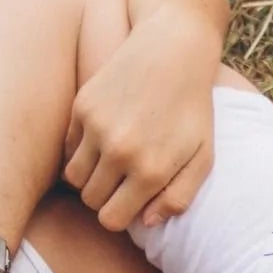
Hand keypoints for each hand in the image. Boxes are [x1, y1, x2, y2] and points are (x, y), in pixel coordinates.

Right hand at [62, 6, 222, 230]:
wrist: (173, 50)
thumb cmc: (192, 110)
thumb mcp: (202, 157)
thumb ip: (178, 197)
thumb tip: (147, 222)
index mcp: (150, 170)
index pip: (112, 219)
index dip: (118, 217)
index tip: (127, 204)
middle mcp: (119, 151)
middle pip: (91, 200)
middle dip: (104, 199)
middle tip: (121, 185)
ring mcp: (97, 127)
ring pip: (74, 178)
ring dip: (89, 178)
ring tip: (110, 166)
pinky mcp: (82, 107)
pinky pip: (69, 148)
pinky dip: (81, 151)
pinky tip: (103, 140)